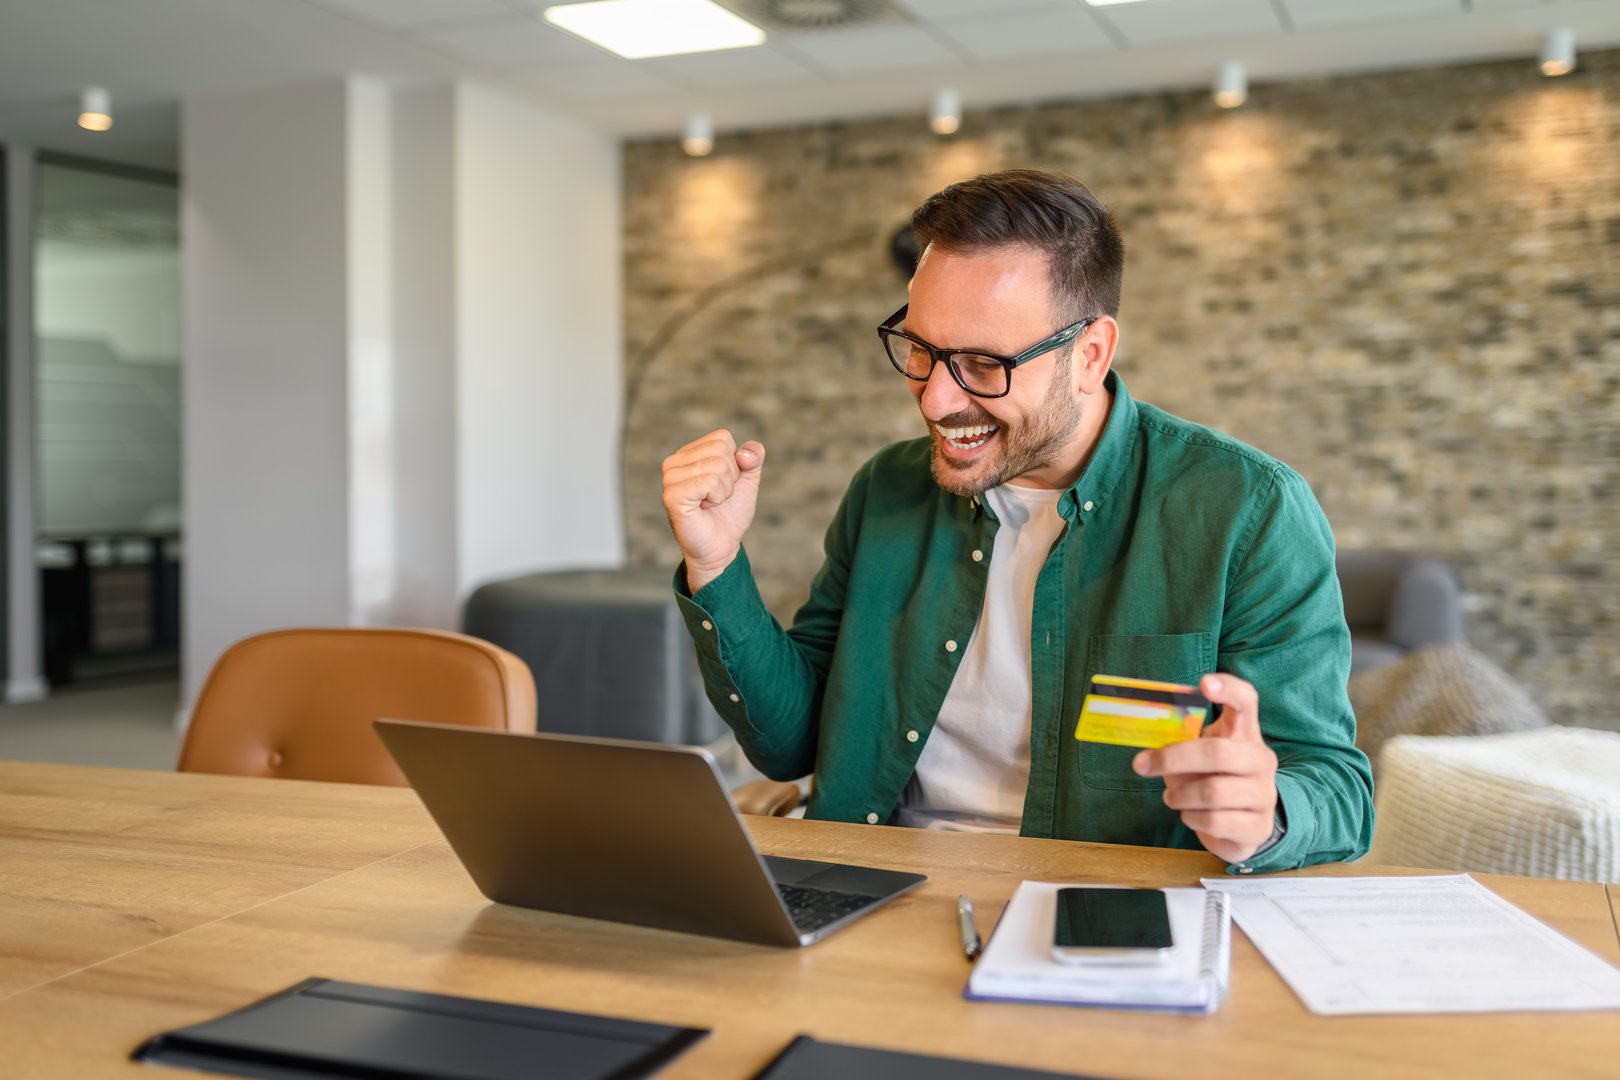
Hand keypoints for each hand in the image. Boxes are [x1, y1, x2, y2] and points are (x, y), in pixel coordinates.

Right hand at [661, 430, 765, 591]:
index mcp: (688, 453)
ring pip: (716, 465)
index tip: (723, 484)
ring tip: (710, 504)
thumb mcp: (748, 479)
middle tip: (717, 497)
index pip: (722, 438)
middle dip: (730, 477)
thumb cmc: (730, 513)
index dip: (734, 463)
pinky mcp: (672, 495)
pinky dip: (716, 497)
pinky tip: (704, 508)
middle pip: (720, 450)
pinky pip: (708, 481)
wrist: (721, 547)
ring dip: (723, 490)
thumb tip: (744, 453)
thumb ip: (753, 456)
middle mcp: (674, 462)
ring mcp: (670, 478)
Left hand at [1131, 673, 1277, 863]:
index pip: (1246, 701)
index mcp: (1245, 733)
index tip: (1204, 683)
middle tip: (1142, 765)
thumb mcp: (1195, 754)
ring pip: (1212, 792)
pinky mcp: (1258, 827)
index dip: (1228, 689)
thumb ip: (1178, 742)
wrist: (1242, 821)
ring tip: (1172, 797)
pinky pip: (1214, 821)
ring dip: (1179, 795)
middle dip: (1172, 759)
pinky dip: (1192, 818)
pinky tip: (1191, 815)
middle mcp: (1261, 760)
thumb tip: (1144, 746)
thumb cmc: (1210, 777)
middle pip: (1217, 752)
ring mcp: (1265, 794)